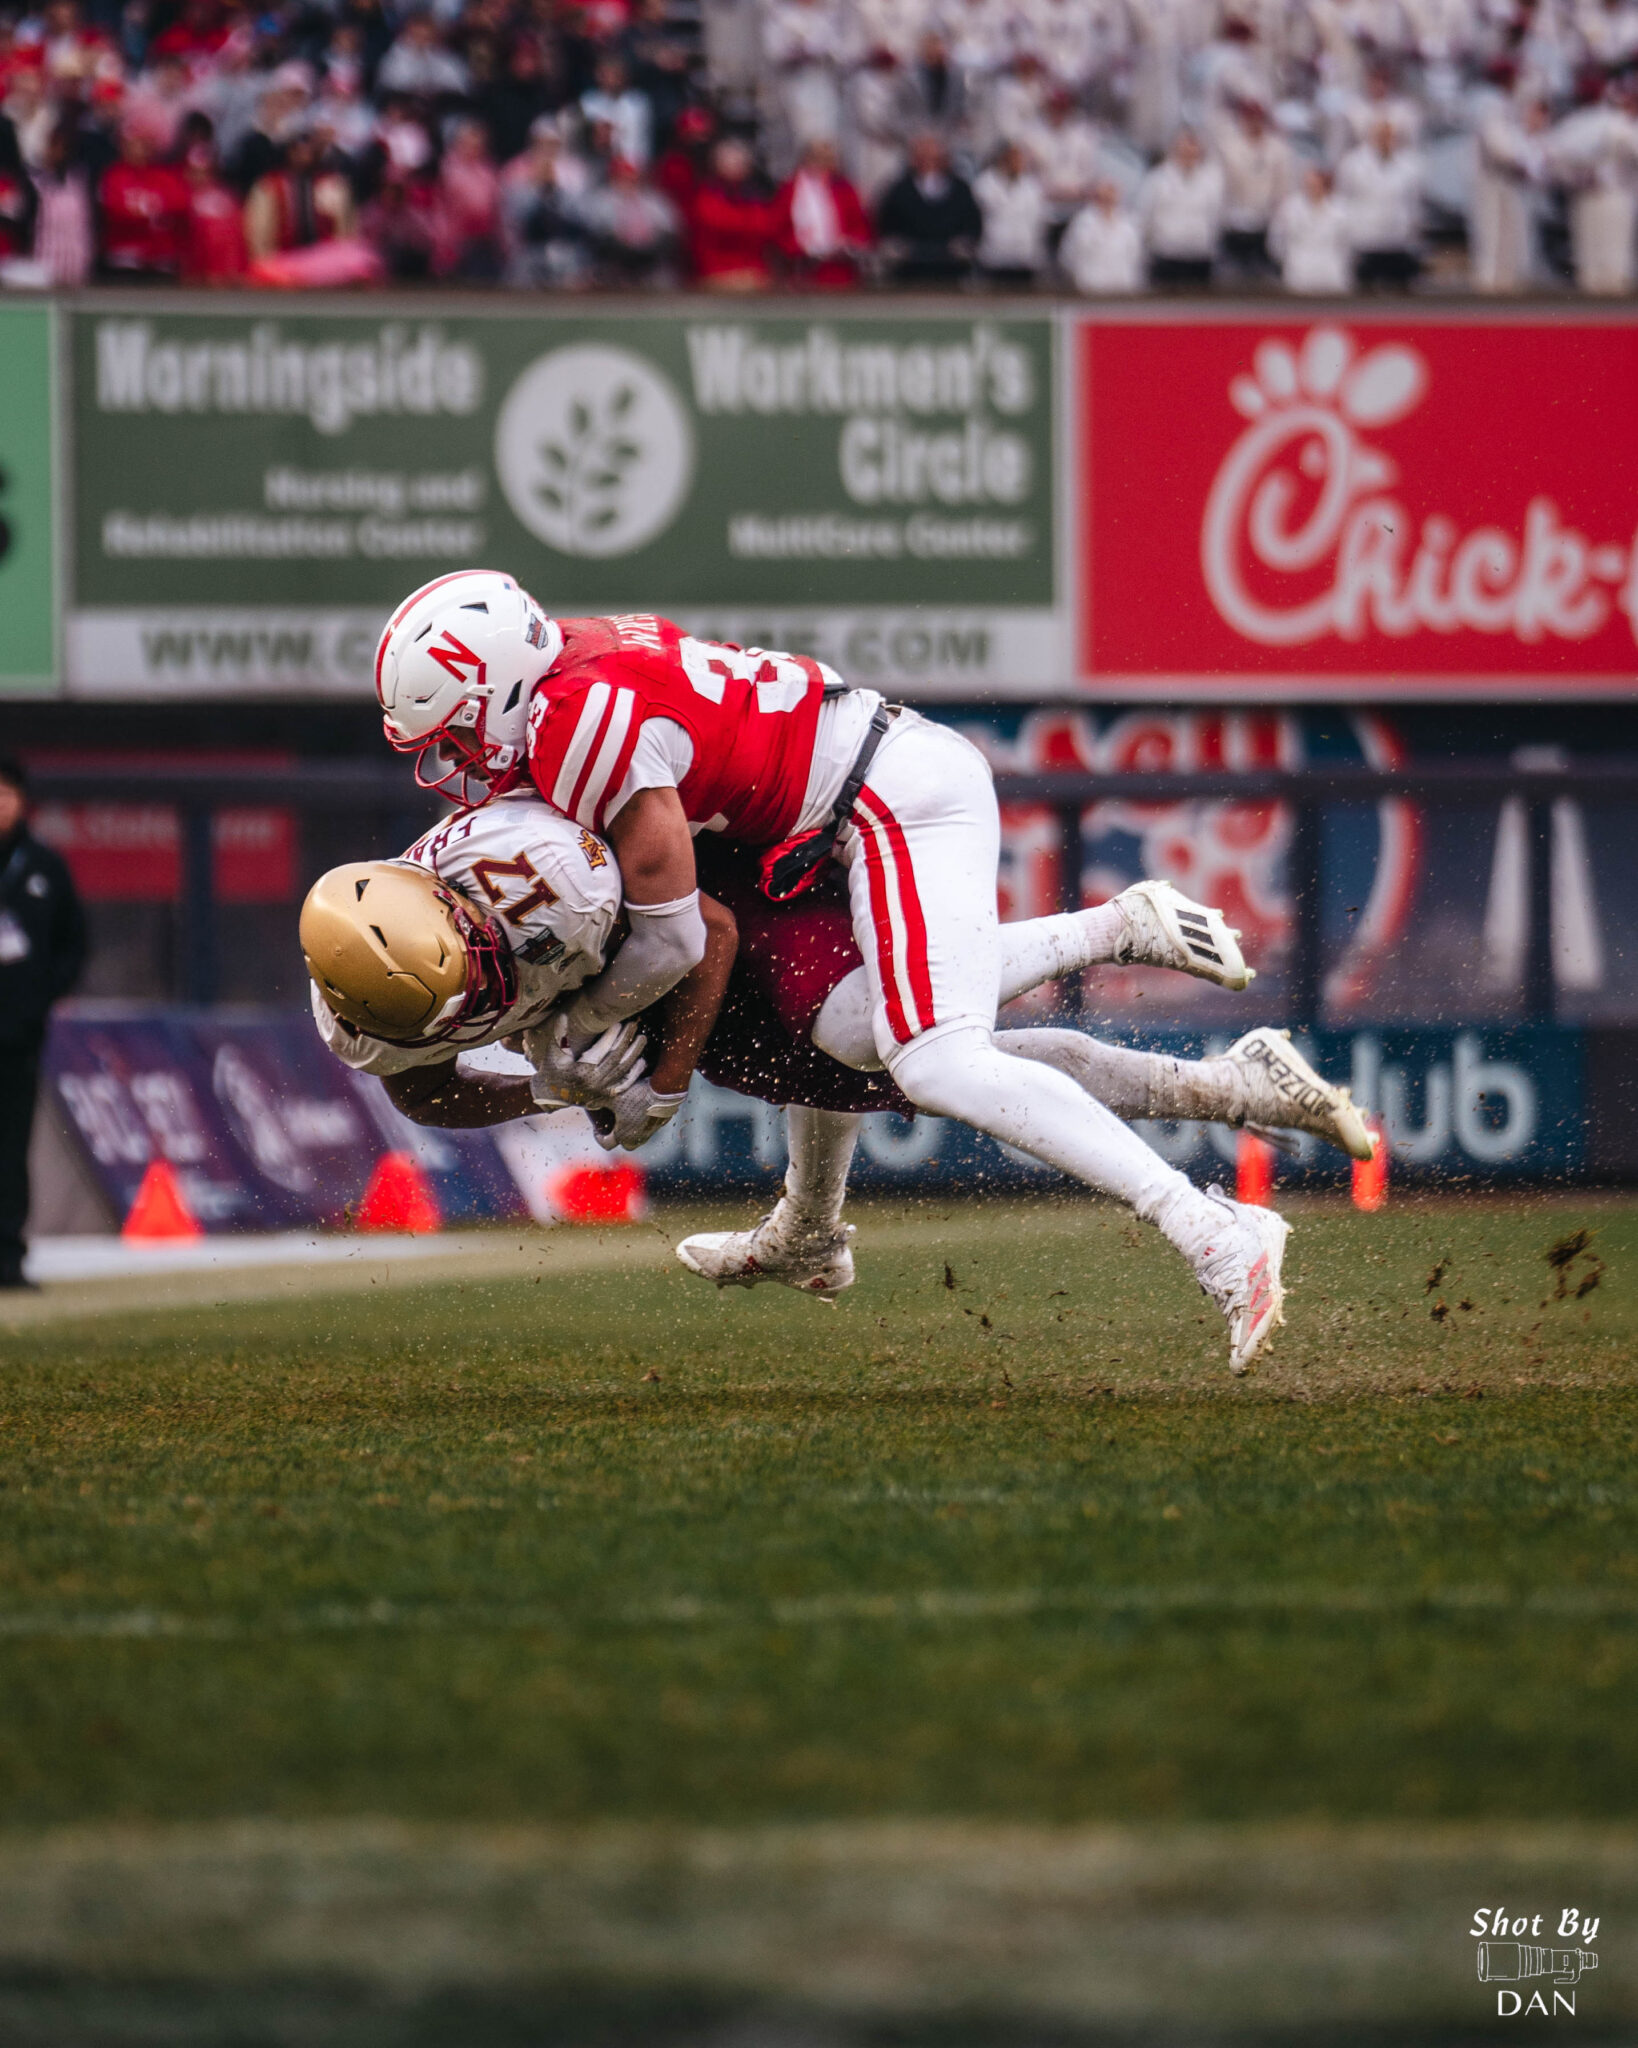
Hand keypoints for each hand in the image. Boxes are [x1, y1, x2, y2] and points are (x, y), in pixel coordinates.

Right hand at [525, 1015, 646, 1109]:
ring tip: (642, 1038)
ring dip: (634, 1054)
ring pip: (623, 1071)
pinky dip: (634, 1073)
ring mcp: (602, 1090)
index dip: (610, 1036)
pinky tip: (642, 1061)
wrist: (552, 1095)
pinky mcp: (607, 1095)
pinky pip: (624, 1084)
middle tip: (633, 1025)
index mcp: (580, 1071)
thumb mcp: (553, 1054)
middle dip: (626, 1040)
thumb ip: (560, 1036)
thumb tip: (565, 1016)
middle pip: (615, 1059)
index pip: (600, 1051)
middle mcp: (594, 1082)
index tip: (618, 1023)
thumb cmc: (552, 1071)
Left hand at [591, 1079, 687, 1151]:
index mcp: (623, 1134)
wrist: (664, 1089)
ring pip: (640, 1137)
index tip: (597, 1130)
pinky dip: (645, 1121)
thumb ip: (597, 1101)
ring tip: (628, 1116)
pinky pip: (652, 1126)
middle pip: (626, 1145)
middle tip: (614, 1126)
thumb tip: (586, 1103)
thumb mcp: (611, 1096)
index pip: (607, 1144)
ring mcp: (652, 1131)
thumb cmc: (636, 1094)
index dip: (599, 1138)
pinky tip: (643, 1108)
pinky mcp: (663, 1122)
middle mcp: (638, 1137)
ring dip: (633, 1130)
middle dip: (619, 1138)